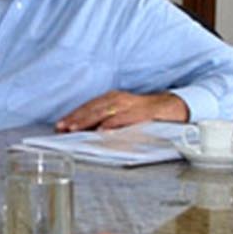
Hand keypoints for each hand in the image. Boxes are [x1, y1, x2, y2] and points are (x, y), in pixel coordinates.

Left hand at [57, 90, 184, 131]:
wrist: (172, 107)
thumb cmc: (145, 114)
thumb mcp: (123, 115)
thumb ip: (108, 122)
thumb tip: (89, 134)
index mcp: (113, 99)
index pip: (89, 107)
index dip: (74, 116)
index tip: (59, 125)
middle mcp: (119, 99)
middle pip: (93, 108)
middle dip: (76, 118)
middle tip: (62, 128)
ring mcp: (131, 105)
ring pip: (105, 111)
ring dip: (88, 120)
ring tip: (75, 129)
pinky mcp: (144, 112)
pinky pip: (126, 118)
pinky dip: (113, 123)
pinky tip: (103, 129)